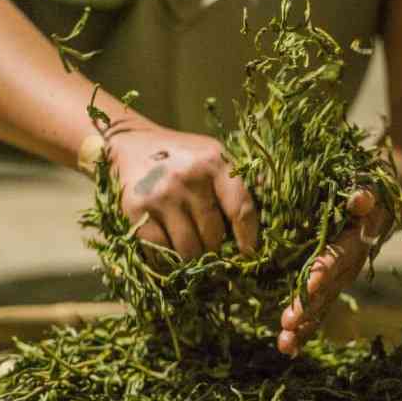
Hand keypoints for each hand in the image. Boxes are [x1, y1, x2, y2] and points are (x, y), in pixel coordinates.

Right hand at [108, 120, 257, 259]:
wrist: (131, 142)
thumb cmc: (182, 156)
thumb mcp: (213, 156)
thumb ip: (236, 184)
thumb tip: (271, 222)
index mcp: (215, 162)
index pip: (241, 209)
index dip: (248, 238)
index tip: (248, 254)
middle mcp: (189, 177)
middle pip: (213, 236)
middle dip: (214, 249)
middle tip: (210, 248)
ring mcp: (161, 194)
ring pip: (188, 250)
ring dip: (192, 257)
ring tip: (191, 250)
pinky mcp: (136, 209)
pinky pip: (160, 251)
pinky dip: (167, 258)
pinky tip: (169, 248)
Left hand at [278, 190, 389, 355]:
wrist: (381, 209)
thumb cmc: (367, 192)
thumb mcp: (368, 188)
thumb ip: (364, 195)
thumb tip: (359, 199)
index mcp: (354, 241)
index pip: (337, 257)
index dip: (324, 271)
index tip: (307, 285)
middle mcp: (349, 265)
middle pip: (327, 290)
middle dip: (308, 307)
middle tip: (288, 323)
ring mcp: (340, 280)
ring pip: (322, 306)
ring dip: (304, 325)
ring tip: (284, 343)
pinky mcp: (330, 287)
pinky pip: (318, 310)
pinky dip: (304, 329)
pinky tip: (287, 347)